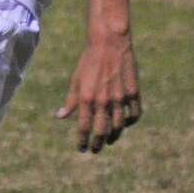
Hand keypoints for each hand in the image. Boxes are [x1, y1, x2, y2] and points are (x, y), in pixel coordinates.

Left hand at [56, 32, 140, 153]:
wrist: (109, 43)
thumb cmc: (89, 61)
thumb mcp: (76, 80)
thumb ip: (70, 101)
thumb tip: (60, 117)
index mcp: (86, 98)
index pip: (84, 127)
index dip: (82, 141)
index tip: (82, 148)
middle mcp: (104, 100)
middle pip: (102, 131)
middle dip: (98, 143)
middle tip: (95, 149)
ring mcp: (120, 97)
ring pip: (119, 126)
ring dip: (114, 136)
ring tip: (109, 140)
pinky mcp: (134, 92)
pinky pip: (134, 114)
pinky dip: (130, 122)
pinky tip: (125, 123)